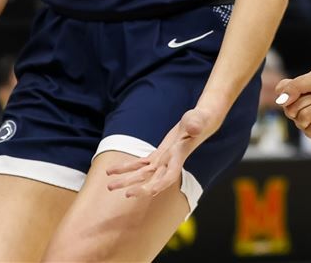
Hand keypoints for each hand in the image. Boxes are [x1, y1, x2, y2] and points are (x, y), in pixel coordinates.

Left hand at [105, 107, 220, 199]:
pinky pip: (140, 163)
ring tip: (109, 185)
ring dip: (126, 179)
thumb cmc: (201, 119)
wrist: (201, 121)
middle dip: (135, 186)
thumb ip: (196, 124)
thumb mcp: (198, 119)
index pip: (168, 177)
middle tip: (119, 191)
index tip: (144, 192)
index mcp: (179, 157)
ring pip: (142, 174)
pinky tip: (112, 170)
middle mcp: (169, 163)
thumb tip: (194, 128)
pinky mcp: (158, 155)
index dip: (155, 186)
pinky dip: (127, 167)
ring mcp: (163, 160)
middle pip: (151, 179)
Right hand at [275, 70, 310, 141]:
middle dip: (310, 100)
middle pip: (291, 109)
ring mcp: (305, 124)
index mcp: (294, 94)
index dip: (293, 90)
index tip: (308, 87)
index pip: (280, 93)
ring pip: (303, 119)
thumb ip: (295, 86)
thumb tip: (280, 100)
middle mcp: (297, 110)